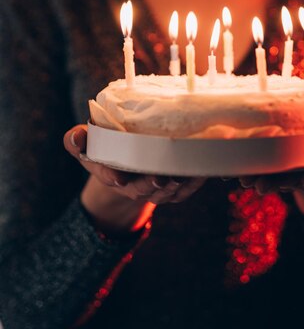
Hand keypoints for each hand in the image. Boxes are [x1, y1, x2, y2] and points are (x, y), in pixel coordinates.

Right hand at [64, 125, 205, 232]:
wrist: (127, 165)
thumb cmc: (106, 147)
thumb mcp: (88, 143)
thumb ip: (77, 139)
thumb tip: (75, 135)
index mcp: (108, 172)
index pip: (108, 176)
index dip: (111, 177)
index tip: (117, 177)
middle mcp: (131, 186)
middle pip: (141, 189)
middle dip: (150, 185)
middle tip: (159, 176)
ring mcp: (152, 190)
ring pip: (164, 193)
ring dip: (175, 186)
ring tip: (184, 173)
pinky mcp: (172, 191)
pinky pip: (183, 192)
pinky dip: (194, 184)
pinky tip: (203, 172)